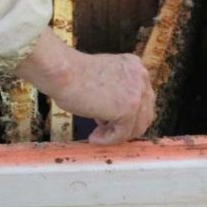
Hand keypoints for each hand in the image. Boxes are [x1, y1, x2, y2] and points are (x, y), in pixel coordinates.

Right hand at [15, 28, 154, 144]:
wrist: (62, 72)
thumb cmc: (71, 74)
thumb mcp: (102, 78)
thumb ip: (114, 91)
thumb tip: (113, 116)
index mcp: (134, 66)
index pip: (142, 98)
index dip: (128, 115)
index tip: (110, 122)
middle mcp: (141, 77)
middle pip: (144, 114)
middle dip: (125, 127)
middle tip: (105, 132)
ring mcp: (137, 93)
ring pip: (135, 126)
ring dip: (116, 135)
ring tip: (97, 136)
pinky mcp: (129, 109)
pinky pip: (123, 134)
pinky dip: (108, 140)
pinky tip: (94, 137)